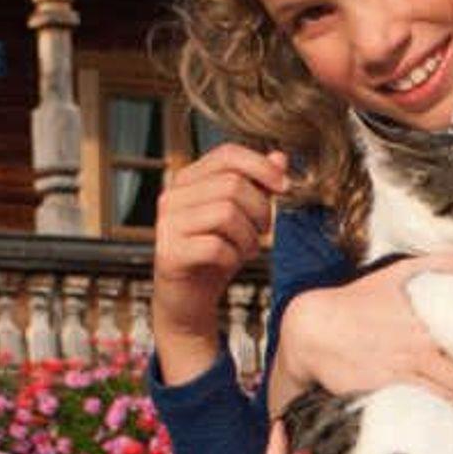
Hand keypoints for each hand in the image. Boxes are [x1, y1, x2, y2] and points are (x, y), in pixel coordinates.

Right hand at [152, 144, 292, 383]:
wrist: (189, 299)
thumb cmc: (217, 252)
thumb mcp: (244, 216)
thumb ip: (259, 185)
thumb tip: (281, 158)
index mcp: (189, 179)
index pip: (228, 154)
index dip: (262, 166)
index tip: (285, 187)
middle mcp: (172, 196)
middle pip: (232, 184)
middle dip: (260, 210)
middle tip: (263, 230)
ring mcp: (167, 224)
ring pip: (226, 213)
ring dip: (248, 236)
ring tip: (247, 248)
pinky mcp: (169, 254)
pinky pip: (215, 246)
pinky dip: (233, 256)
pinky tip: (231, 262)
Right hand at [272, 256, 452, 412]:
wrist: (313, 329)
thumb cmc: (360, 299)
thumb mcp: (401, 271)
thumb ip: (449, 264)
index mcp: (429, 326)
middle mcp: (418, 355)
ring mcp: (400, 379)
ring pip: (449, 408)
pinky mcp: (382, 398)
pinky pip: (420, 416)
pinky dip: (433, 419)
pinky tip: (435, 416)